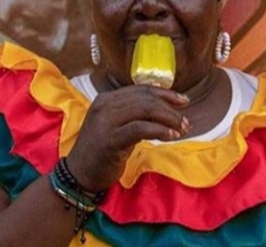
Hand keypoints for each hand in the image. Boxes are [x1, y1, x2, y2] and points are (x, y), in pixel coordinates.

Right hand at [65, 85, 189, 191]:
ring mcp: (105, 121)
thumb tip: (165, 109)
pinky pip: (140, 128)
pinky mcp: (110, 139)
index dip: (165, 93)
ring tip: (181, 130)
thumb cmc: (101, 152)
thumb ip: (134, 115)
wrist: (79, 174)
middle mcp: (105, 105)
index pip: (141, 89)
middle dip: (170, 109)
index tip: (183, 101)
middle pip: (145, 99)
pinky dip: (159, 130)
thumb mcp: (117, 127)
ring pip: (145, 110)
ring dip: (168, 119)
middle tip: (186, 122)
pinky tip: (171, 136)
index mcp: (107, 99)